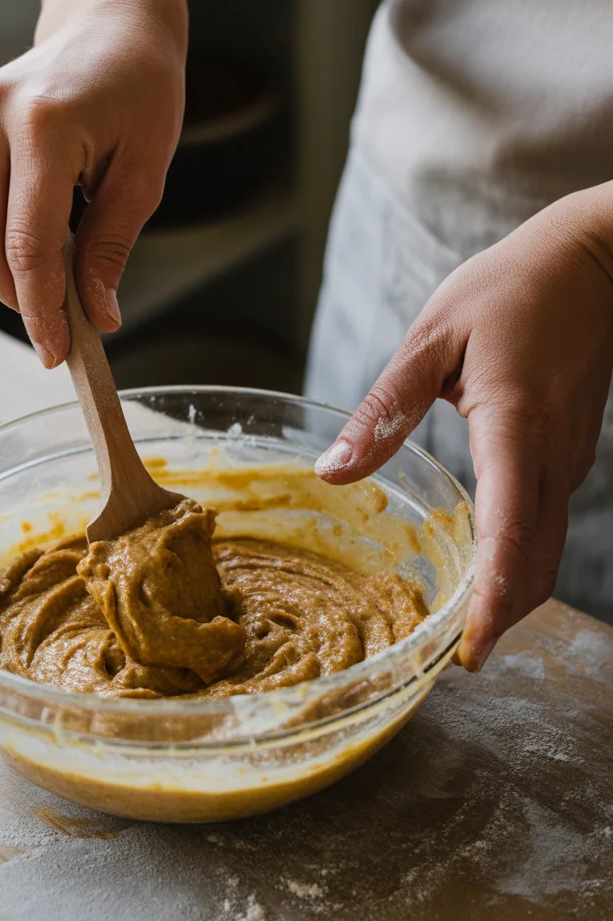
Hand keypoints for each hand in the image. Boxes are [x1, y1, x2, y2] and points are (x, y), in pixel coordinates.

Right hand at [0, 0, 185, 365]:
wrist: (108, 28)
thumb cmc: (138, 92)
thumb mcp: (145, 173)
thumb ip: (111, 247)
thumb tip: (96, 317)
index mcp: (44, 124)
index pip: (28, 243)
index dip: (39, 308)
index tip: (56, 350)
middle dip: (17, 299)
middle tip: (54, 328)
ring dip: (1, 273)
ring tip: (49, 280)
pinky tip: (26, 241)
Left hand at [315, 186, 612, 670]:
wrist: (596, 259)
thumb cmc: (511, 288)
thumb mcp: (433, 336)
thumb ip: (384, 409)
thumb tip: (334, 474)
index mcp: (516, 426)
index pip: (508, 531)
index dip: (490, 598)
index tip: (468, 650)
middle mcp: (551, 455)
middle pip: (534, 561)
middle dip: (499, 617)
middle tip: (453, 661)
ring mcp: (567, 458)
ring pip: (545, 550)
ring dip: (510, 596)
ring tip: (464, 634)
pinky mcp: (566, 454)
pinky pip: (545, 524)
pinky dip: (520, 562)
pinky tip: (486, 574)